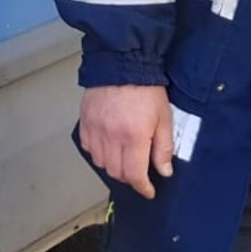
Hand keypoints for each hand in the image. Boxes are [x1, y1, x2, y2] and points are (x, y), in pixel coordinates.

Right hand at [78, 84, 173, 198]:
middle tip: (138, 172)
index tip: (148, 190)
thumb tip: (164, 171)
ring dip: (112, 165)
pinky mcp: (85, 119)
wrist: (122, 61)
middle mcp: (111, 136)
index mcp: (133, 136)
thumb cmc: (146, 88)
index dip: (143, 187)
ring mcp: (96, 128)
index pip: (134, 174)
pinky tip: (106, 146)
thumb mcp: (164, 117)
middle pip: (116, 171)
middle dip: (129, 177)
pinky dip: (96, 151)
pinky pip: (87, 146)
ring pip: (99, 162)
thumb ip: (164, 147)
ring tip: (122, 158)